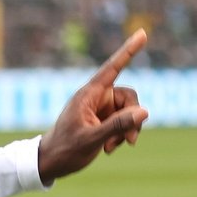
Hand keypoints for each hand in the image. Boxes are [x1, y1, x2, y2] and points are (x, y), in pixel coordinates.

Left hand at [37, 29, 148, 183]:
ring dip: (127, 130)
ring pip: (130, 112)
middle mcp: (96, 98)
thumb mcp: (92, 139)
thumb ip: (117, 125)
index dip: (128, 51)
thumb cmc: (66, 149)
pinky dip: (121, 136)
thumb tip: (144, 111)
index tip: (142, 33)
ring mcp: (101, 109)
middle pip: (129, 97)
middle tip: (129, 141)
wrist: (51, 163)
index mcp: (89, 94)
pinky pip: (124, 122)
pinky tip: (109, 149)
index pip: (113, 68)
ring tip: (112, 148)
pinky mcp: (104, 120)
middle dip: (133, 119)